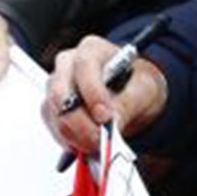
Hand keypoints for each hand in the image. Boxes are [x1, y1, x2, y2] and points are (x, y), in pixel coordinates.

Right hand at [44, 35, 166, 156]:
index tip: (105, 117)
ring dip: (74, 135)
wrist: (131, 95)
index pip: (84, 66)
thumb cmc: (136, 84)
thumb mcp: (144, 90)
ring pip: (53, 113)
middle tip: (99, 140)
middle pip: (60, 92)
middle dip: (79, 122)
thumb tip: (112, 124)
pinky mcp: (52, 109)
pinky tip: (87, 145)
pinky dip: (69, 140)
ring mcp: (56, 86)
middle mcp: (68, 65)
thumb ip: (128, 103)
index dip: (92, 93)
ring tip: (97, 146)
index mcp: (92, 50)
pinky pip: (53, 127)